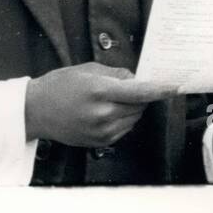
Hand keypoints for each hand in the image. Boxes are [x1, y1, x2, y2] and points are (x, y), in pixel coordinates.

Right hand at [24, 62, 174, 148]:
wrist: (36, 111)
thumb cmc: (60, 84)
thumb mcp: (88, 70)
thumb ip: (116, 74)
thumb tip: (136, 79)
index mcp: (100, 91)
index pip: (139, 92)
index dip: (160, 90)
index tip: (176, 86)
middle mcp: (103, 114)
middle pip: (140, 105)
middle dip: (142, 95)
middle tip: (128, 85)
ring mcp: (102, 131)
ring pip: (134, 118)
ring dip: (133, 108)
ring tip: (111, 99)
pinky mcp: (100, 143)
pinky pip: (124, 129)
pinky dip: (124, 118)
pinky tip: (107, 111)